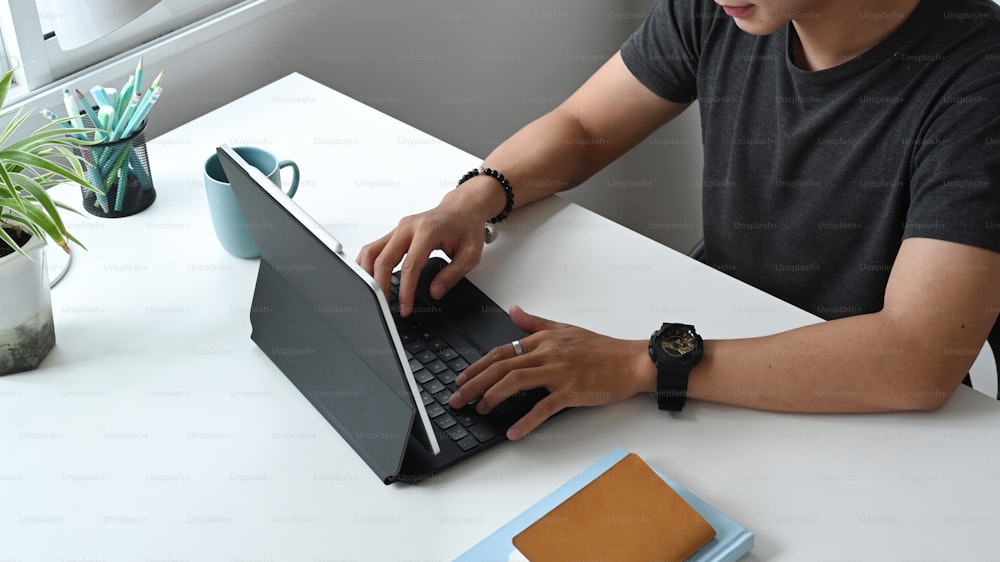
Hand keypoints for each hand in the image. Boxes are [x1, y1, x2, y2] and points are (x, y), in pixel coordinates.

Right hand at [356, 192, 486, 316]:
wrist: (463, 208)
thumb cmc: (466, 227)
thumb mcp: (469, 255)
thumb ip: (451, 275)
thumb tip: (434, 293)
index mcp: (427, 230)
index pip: (409, 266)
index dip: (405, 291)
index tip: (405, 307)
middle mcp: (408, 227)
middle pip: (383, 259)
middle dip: (381, 286)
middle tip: (385, 306)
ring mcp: (399, 228)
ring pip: (371, 252)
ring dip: (368, 275)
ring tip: (374, 295)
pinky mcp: (395, 232)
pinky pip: (374, 248)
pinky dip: (368, 264)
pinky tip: (369, 278)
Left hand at [448, 306, 654, 439]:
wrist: (632, 361)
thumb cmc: (602, 349)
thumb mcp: (565, 329)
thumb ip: (535, 322)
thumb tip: (513, 310)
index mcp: (544, 340)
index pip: (502, 352)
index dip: (478, 366)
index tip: (461, 378)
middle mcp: (547, 353)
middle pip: (502, 367)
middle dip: (474, 384)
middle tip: (457, 398)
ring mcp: (559, 372)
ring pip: (516, 382)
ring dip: (492, 397)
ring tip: (479, 411)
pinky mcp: (572, 391)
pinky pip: (544, 407)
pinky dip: (526, 421)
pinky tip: (513, 432)